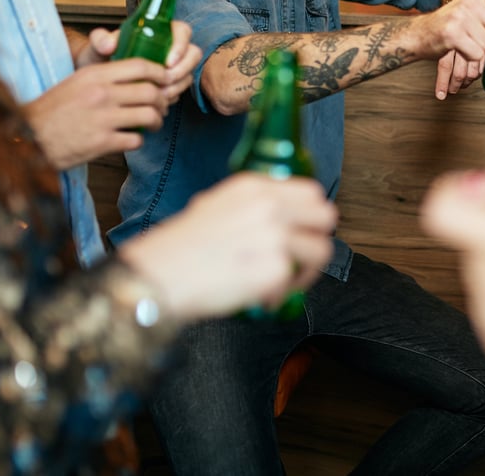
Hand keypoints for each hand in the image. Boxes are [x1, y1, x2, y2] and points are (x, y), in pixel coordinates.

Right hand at [22, 60, 171, 169]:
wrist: (29, 137)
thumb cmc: (52, 110)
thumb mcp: (75, 82)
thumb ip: (103, 77)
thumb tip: (134, 77)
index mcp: (94, 75)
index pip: (139, 66)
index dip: (159, 72)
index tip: (165, 79)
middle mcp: (101, 94)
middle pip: (150, 92)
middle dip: (162, 100)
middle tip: (161, 106)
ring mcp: (104, 119)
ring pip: (149, 116)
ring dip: (156, 121)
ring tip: (152, 123)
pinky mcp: (103, 142)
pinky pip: (136, 139)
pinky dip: (138, 140)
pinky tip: (132, 139)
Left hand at [75, 22, 199, 106]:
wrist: (95, 81)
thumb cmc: (98, 59)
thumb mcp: (96, 47)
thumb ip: (100, 40)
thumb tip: (109, 44)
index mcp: (158, 32)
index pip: (182, 31)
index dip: (181, 46)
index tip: (168, 62)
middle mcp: (169, 48)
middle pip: (192, 55)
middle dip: (182, 71)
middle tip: (165, 83)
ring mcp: (171, 67)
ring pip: (187, 75)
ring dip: (176, 87)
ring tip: (157, 95)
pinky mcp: (169, 84)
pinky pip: (179, 91)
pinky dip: (170, 97)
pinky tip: (154, 103)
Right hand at [119, 173, 335, 320]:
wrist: (159, 275)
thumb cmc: (180, 247)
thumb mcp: (215, 205)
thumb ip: (252, 205)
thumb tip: (281, 216)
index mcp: (255, 188)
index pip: (311, 192)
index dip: (312, 214)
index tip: (304, 229)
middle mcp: (270, 207)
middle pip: (325, 217)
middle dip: (317, 237)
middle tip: (302, 256)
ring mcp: (276, 237)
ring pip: (321, 251)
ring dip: (307, 270)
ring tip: (284, 281)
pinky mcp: (276, 269)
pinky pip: (296, 283)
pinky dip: (282, 294)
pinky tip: (261, 296)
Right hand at [405, 0, 484, 98]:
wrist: (419, 34)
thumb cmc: (451, 26)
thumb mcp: (473, 10)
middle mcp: (472, 1)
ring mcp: (462, 16)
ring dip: (484, 53)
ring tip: (471, 47)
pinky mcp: (453, 34)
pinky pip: (477, 55)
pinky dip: (471, 59)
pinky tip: (461, 50)